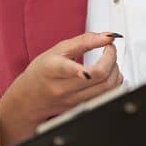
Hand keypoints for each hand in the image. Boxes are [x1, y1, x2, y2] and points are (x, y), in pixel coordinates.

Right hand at [0, 32, 123, 145]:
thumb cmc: (42, 72)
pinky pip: (106, 97)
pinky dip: (113, 83)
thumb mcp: (57, 50)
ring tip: (110, 62)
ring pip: (107, 89)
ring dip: (115, 71)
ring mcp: (73, 101)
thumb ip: (83, 41)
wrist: (30, 98)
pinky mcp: (82, 108)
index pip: (72, 69)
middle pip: (98, 77)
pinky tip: (109, 75)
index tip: (104, 50)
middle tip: (110, 49)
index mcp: (53, 69)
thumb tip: (107, 37)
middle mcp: (63, 88)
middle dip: (112, 59)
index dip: (90, 64)